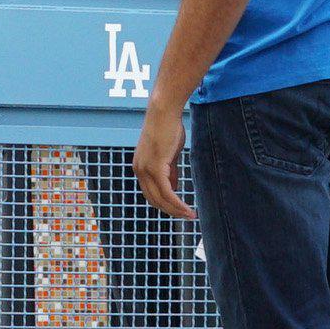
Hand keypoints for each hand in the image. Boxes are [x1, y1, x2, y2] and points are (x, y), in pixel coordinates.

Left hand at [132, 104, 193, 221]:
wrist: (164, 112)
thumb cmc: (168, 128)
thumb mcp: (169, 154)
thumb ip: (169, 171)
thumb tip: (173, 186)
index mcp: (140, 167)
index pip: (150, 193)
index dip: (164, 203)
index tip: (178, 209)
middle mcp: (139, 170)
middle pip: (154, 199)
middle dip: (170, 210)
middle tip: (186, 216)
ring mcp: (145, 169)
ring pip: (160, 199)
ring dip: (176, 210)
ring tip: (190, 215)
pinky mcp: (155, 167)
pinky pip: (167, 192)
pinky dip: (177, 203)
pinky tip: (187, 209)